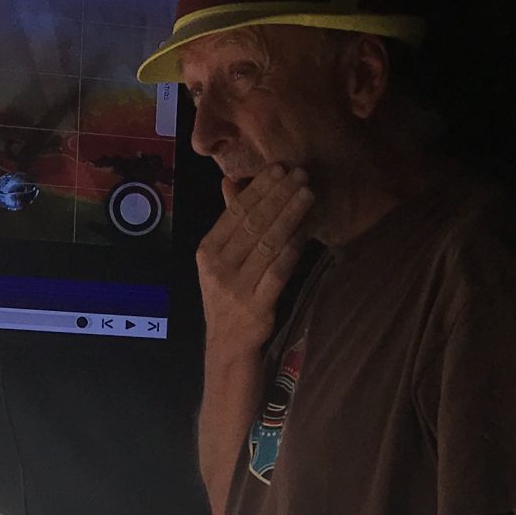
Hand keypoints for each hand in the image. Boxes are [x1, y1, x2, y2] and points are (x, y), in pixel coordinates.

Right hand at [198, 164, 311, 352]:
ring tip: (308, 193)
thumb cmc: (228, 296)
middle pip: (253, 223)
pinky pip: (279, 270)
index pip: (235, 212)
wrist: (228, 346)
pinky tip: (306, 229)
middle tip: (300, 174)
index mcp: (207, 251)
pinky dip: (293, 247)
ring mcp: (237, 287)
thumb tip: (229, 181)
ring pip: (267, 243)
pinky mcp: (257, 304)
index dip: (259, 188)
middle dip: (278, 195)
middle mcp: (218, 267)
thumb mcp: (220, 259)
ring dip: (290, 215)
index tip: (279, 168)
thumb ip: (228, 221)